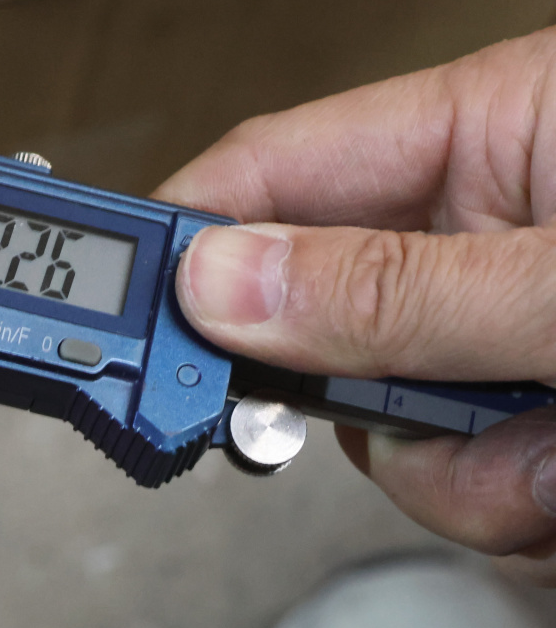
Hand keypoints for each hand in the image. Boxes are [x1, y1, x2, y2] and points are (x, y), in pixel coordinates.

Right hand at [156, 27, 555, 582]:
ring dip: (461, 466)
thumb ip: (402, 286)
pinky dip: (515, 499)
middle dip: (352, 390)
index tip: (115, 322)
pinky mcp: (544, 414)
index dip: (183, 238)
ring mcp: (514, 329)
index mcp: (495, 129)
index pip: (274, 168)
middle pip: (314, 315)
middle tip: (393, 412)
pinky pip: (466, 477)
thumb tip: (223, 281)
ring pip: (387, 421)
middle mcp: (492, 225)